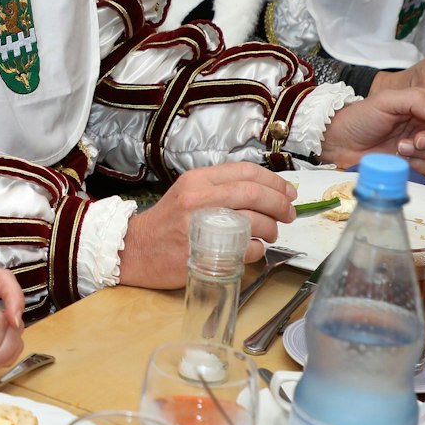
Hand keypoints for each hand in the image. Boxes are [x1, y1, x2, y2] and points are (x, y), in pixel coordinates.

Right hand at [116, 162, 294, 288]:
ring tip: (272, 233)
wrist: (134, 249)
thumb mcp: (188, 192)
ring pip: (254, 221)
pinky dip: (257, 249)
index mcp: (198, 179)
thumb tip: (264, 192)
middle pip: (254, 194)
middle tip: (289, 213)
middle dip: (280, 204)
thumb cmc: (166, 223)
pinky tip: (254, 249)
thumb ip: (220, 188)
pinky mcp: (203, 252)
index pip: (246, 172)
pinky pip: (245, 249)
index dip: (274, 181)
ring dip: (272, 229)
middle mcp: (199, 197)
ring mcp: (201, 225)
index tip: (288, 192)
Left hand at [320, 88, 424, 176]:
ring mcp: (423, 142)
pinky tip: (401, 159)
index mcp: (423, 102)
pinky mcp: (417, 161)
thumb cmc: (359, 118)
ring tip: (399, 147)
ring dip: (424, 153)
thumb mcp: (385, 101)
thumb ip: (415, 100)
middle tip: (414, 140)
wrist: (340, 143)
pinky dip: (420, 165)